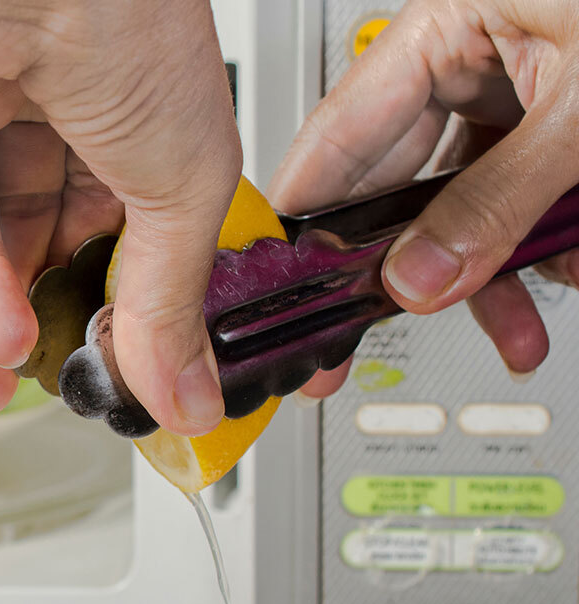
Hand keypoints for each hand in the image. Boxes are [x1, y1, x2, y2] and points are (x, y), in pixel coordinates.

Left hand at [0, 0, 241, 433]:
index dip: (84, 294)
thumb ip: (166, 302)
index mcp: (112, 108)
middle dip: (16, 309)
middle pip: (14, 223)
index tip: (86, 357)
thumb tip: (184, 394)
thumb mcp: (181, 191)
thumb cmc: (131, 22)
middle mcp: (30, 91)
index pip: (91, 222)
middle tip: (16, 377)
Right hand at [268, 0, 576, 398]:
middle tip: (378, 333)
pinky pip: (524, 192)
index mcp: (447, 23)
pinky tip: (569, 263)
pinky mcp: (558, 113)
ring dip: (496, 270)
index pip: (338, 138)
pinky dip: (545, 239)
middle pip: (402, 184)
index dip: (306, 220)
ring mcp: (515, 85)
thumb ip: (496, 202)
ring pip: (468, 200)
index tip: (290, 286)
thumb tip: (420, 277)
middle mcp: (470, 54)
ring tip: (521, 325)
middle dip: (418, 266)